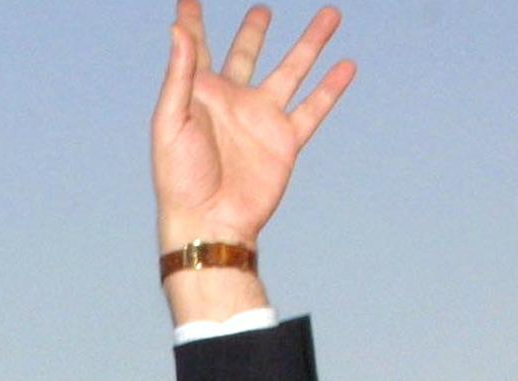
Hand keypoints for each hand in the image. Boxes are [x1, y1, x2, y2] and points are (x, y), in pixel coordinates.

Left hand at [152, 3, 353, 250]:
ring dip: (310, 43)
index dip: (192, 22)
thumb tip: (178, 28)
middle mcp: (233, 101)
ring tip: (330, 15)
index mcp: (200, 94)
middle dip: (254, 31)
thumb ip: (179, 75)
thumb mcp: (170, 122)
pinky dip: (331, 87)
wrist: (210, 222)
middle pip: (247, 53)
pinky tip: (346, 66)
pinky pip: (313, 108)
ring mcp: (261, 119)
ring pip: (292, 70)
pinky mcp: (285, 140)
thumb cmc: (179, 178)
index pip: (196, 47)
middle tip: (262, 8)